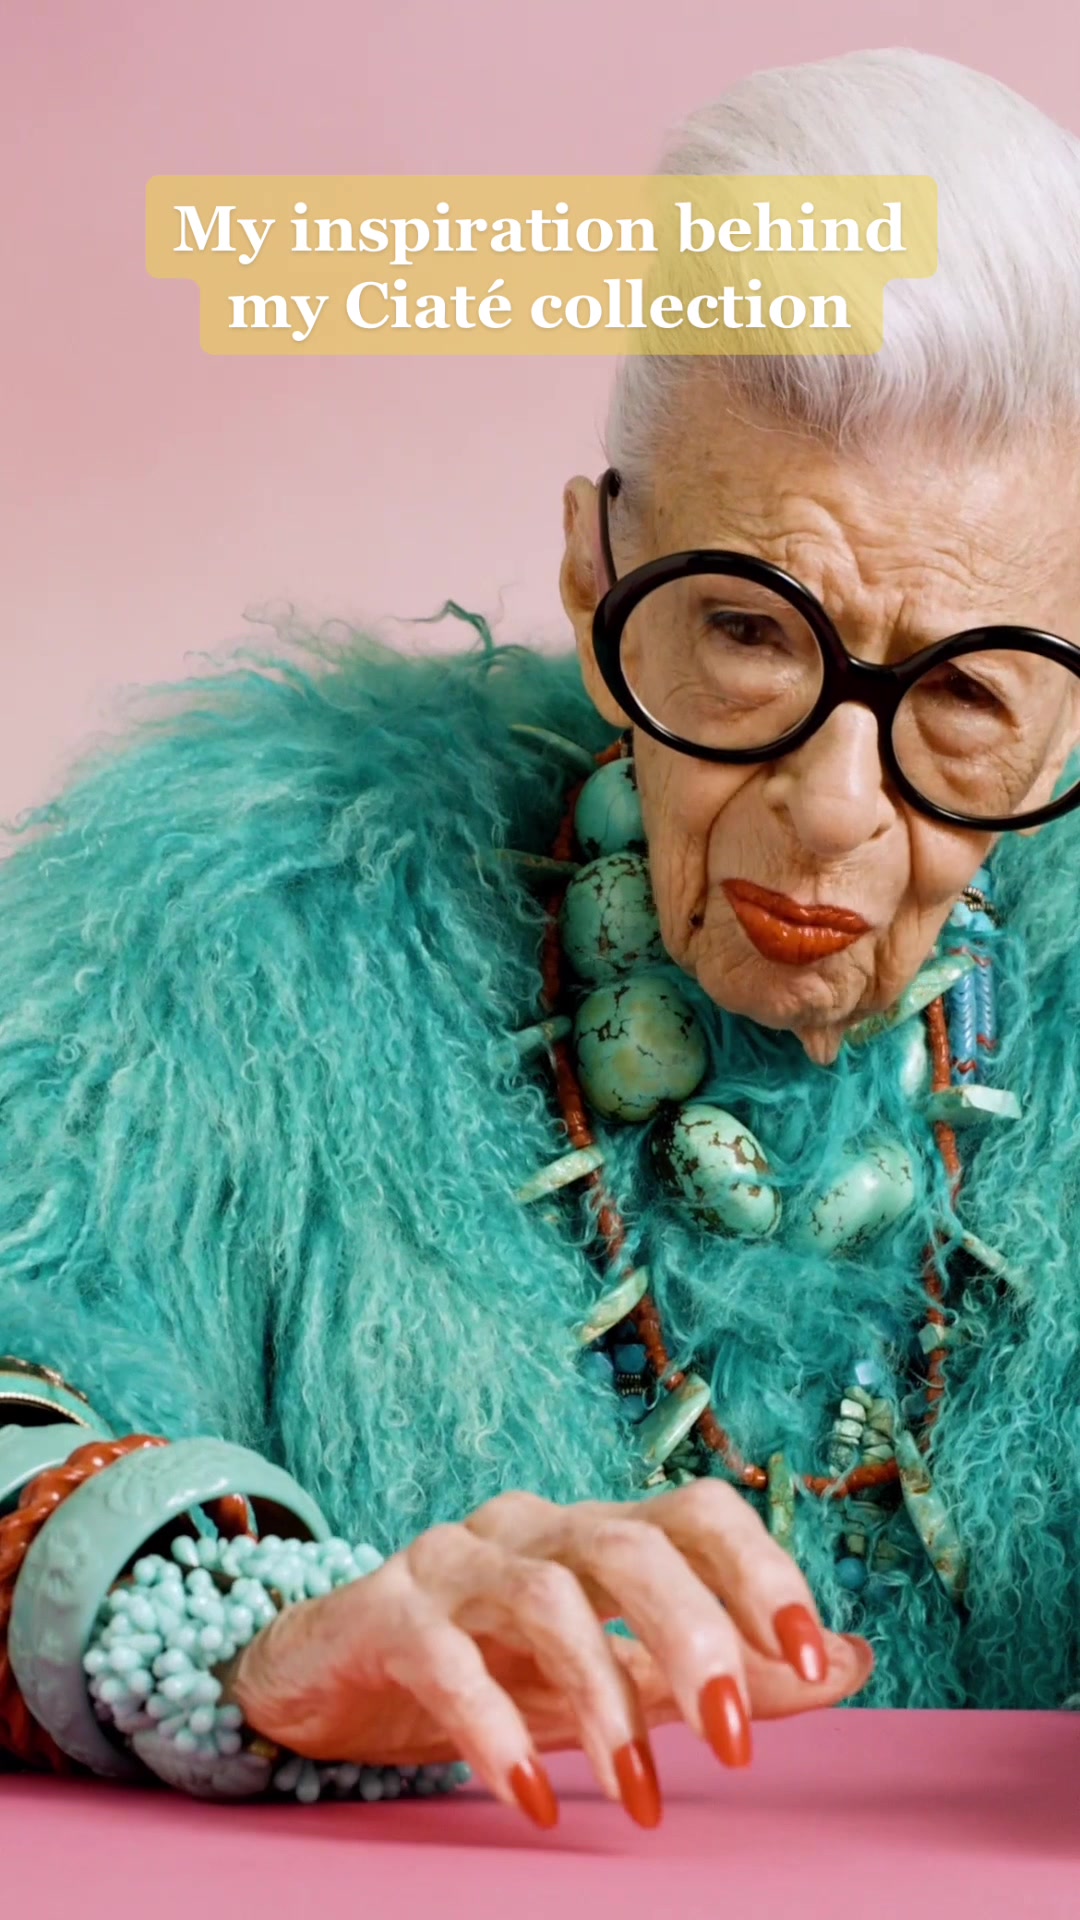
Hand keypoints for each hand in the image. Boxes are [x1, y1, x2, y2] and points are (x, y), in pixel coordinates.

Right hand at [226, 1483, 873, 1829]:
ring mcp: (454, 1562)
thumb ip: (726, 1669)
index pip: (696, 1512)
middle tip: (739, 1745)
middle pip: (627, 1543)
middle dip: (696, 1635)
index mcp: (595, 1532)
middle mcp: (531, 1528)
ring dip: (607, 1702)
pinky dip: (500, 1731)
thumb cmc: (490, 1668)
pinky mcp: (387, 1614)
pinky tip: (535, 1798)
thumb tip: (855, 1660)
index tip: (820, 1659)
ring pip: (546, 1596)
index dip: (762, 1572)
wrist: (329, 1676)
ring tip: (642, 1801)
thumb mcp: (617, 1674)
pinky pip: (450, 1661)